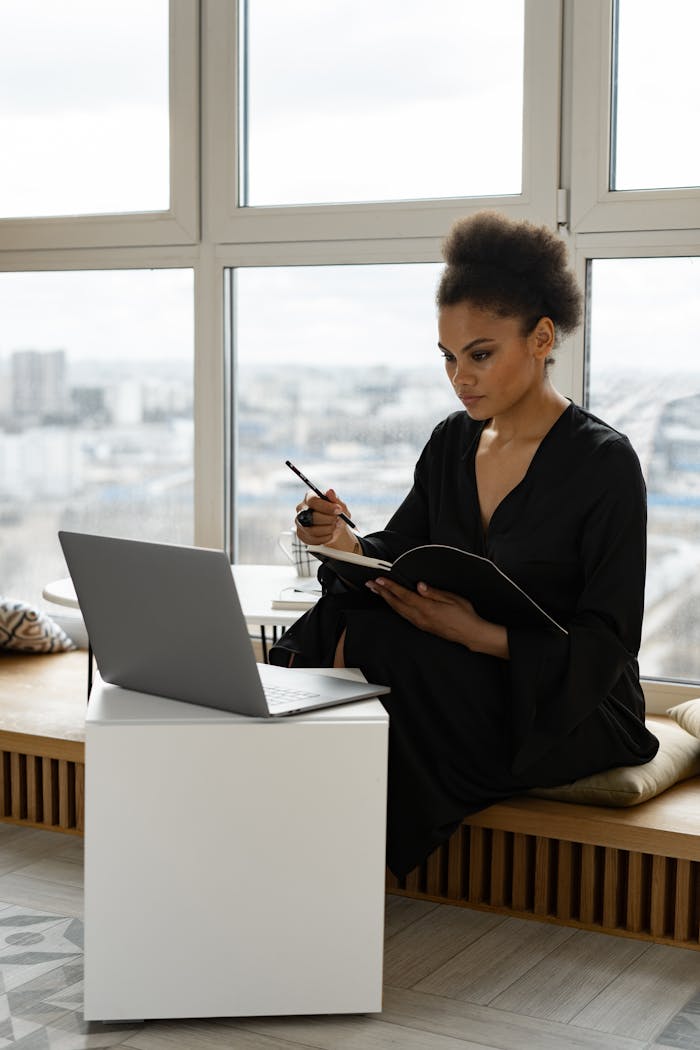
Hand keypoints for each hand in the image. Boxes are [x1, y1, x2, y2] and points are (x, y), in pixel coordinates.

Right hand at [295, 488, 358, 552]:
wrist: (335, 526)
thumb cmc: (336, 513)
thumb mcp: (340, 505)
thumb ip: (335, 500)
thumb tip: (330, 492)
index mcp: (310, 497)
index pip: (313, 501)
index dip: (326, 507)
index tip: (339, 510)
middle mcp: (302, 509)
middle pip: (311, 516)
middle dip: (328, 520)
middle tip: (338, 521)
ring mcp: (299, 523)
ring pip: (311, 530)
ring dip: (327, 530)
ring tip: (335, 527)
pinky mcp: (301, 535)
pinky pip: (312, 539)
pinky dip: (324, 538)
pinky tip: (330, 534)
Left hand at [367, 578, 508, 658]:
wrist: (471, 634)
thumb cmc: (465, 614)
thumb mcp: (452, 599)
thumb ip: (434, 593)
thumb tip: (420, 586)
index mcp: (427, 608)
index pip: (404, 595)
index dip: (390, 587)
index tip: (380, 579)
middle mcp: (421, 617)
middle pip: (396, 604)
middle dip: (382, 593)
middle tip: (370, 584)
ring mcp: (421, 623)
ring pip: (398, 610)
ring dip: (387, 600)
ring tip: (377, 591)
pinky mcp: (423, 626)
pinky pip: (404, 616)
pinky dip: (395, 607)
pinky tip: (393, 603)